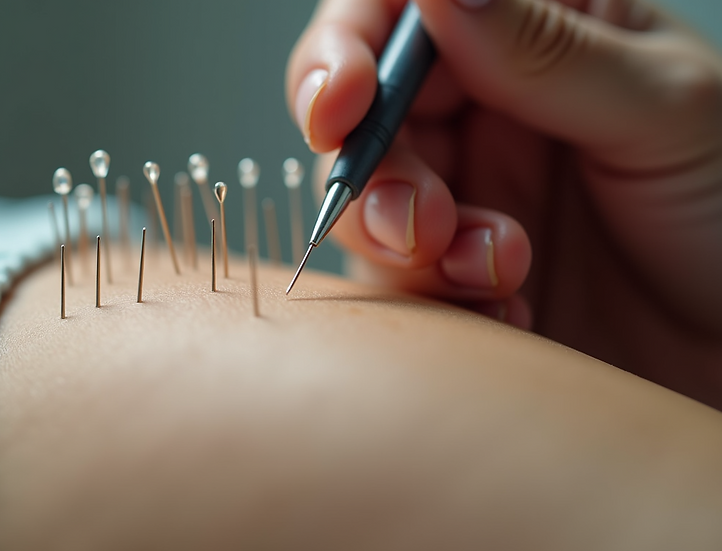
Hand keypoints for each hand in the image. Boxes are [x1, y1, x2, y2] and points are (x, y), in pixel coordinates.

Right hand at [286, 0, 721, 405]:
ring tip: (493, 270)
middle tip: (422, 221)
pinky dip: (438, 302)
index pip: (403, 11)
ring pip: (366, 200)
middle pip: (363, 112)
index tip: (342, 98)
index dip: (350, 46)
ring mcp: (463, 192)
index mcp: (538, 32)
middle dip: (375, 166)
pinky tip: (513, 316)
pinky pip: (397, 282)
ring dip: (402, 239)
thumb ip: (546, 49)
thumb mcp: (665, 112)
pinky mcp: (450, 275)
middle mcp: (485, 107)